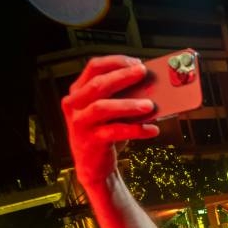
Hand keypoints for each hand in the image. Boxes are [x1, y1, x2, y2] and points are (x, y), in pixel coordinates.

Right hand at [61, 55, 160, 187]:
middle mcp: (75, 105)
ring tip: (149, 105)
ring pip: (103, 108)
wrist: (93, 166)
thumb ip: (121, 96)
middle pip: (98, 85)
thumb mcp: (109, 111)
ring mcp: (80, 123)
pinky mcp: (91, 141)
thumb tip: (149, 84)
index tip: (137, 62)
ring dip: (128, 104)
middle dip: (122, 76)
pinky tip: (152, 130)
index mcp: (78, 91)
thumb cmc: (104, 133)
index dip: (115, 62)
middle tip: (143, 73)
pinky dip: (136, 130)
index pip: (94, 67)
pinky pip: (115, 132)